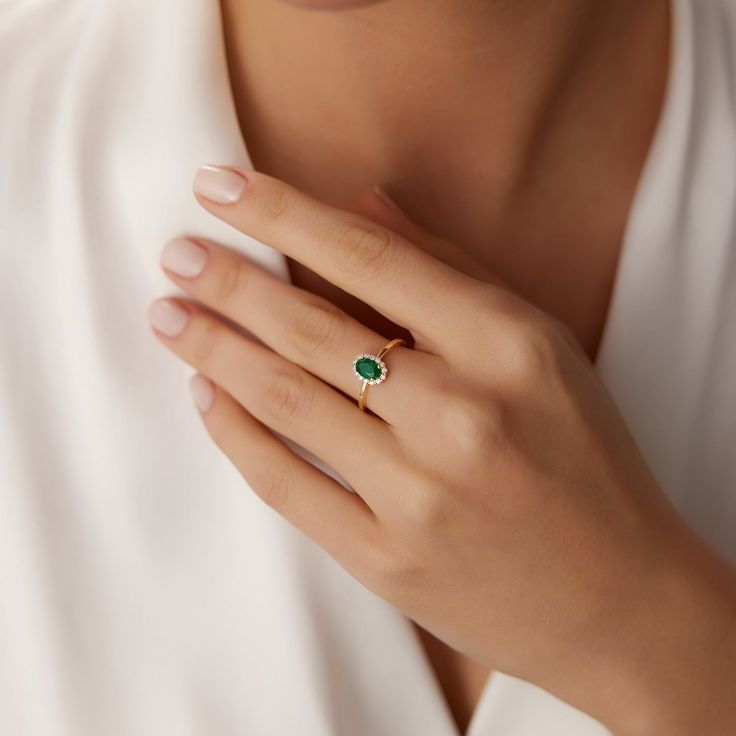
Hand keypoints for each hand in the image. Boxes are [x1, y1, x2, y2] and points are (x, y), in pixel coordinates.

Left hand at [147, 164, 735, 734]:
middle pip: (313, 329)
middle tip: (175, 253)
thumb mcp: (543, 346)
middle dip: (229, 282)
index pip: (370, 258)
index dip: (283, 214)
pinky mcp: (387, 561)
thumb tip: (365, 202)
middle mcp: (460, 415)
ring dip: (215, 350)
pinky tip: (206, 396)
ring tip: (167, 315)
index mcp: (507, 346)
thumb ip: (452, 269)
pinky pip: (288, 487)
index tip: (219, 186)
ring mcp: (419, 494)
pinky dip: (237, 436)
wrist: (617, 598)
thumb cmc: (587, 460)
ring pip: (287, 401)